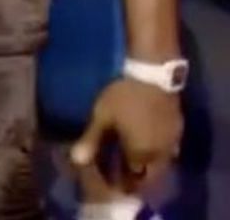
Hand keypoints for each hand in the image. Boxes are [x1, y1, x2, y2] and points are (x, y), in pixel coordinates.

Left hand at [72, 77, 182, 192]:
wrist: (153, 74)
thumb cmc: (124, 96)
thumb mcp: (103, 117)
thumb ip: (91, 140)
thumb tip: (76, 160)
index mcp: (143, 154)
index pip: (133, 178)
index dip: (121, 180)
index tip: (111, 179)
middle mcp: (161, 154)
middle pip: (151, 174)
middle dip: (137, 176)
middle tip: (121, 171)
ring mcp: (173, 142)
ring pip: (162, 163)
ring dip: (148, 165)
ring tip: (132, 158)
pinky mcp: (179, 130)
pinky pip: (169, 150)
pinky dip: (156, 152)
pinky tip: (146, 143)